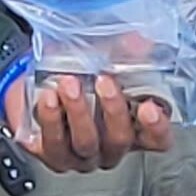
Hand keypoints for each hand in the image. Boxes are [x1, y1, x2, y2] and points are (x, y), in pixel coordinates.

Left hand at [4, 67, 170, 171]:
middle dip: (113, 109)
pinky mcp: (52, 154)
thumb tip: (138, 41)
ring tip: (67, 85)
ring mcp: (81, 155)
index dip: (157, 127)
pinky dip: (49, 119)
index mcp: (132, 128)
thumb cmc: (79, 76)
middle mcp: (109, 146)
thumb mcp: (104, 58)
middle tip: (103, 81)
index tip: (150, 107)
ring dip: (77, 112)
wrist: (37, 85)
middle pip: (119, 140)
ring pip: (85, 143)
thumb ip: (124, 51)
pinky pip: (50, 144)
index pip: (157, 139)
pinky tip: (47, 99)